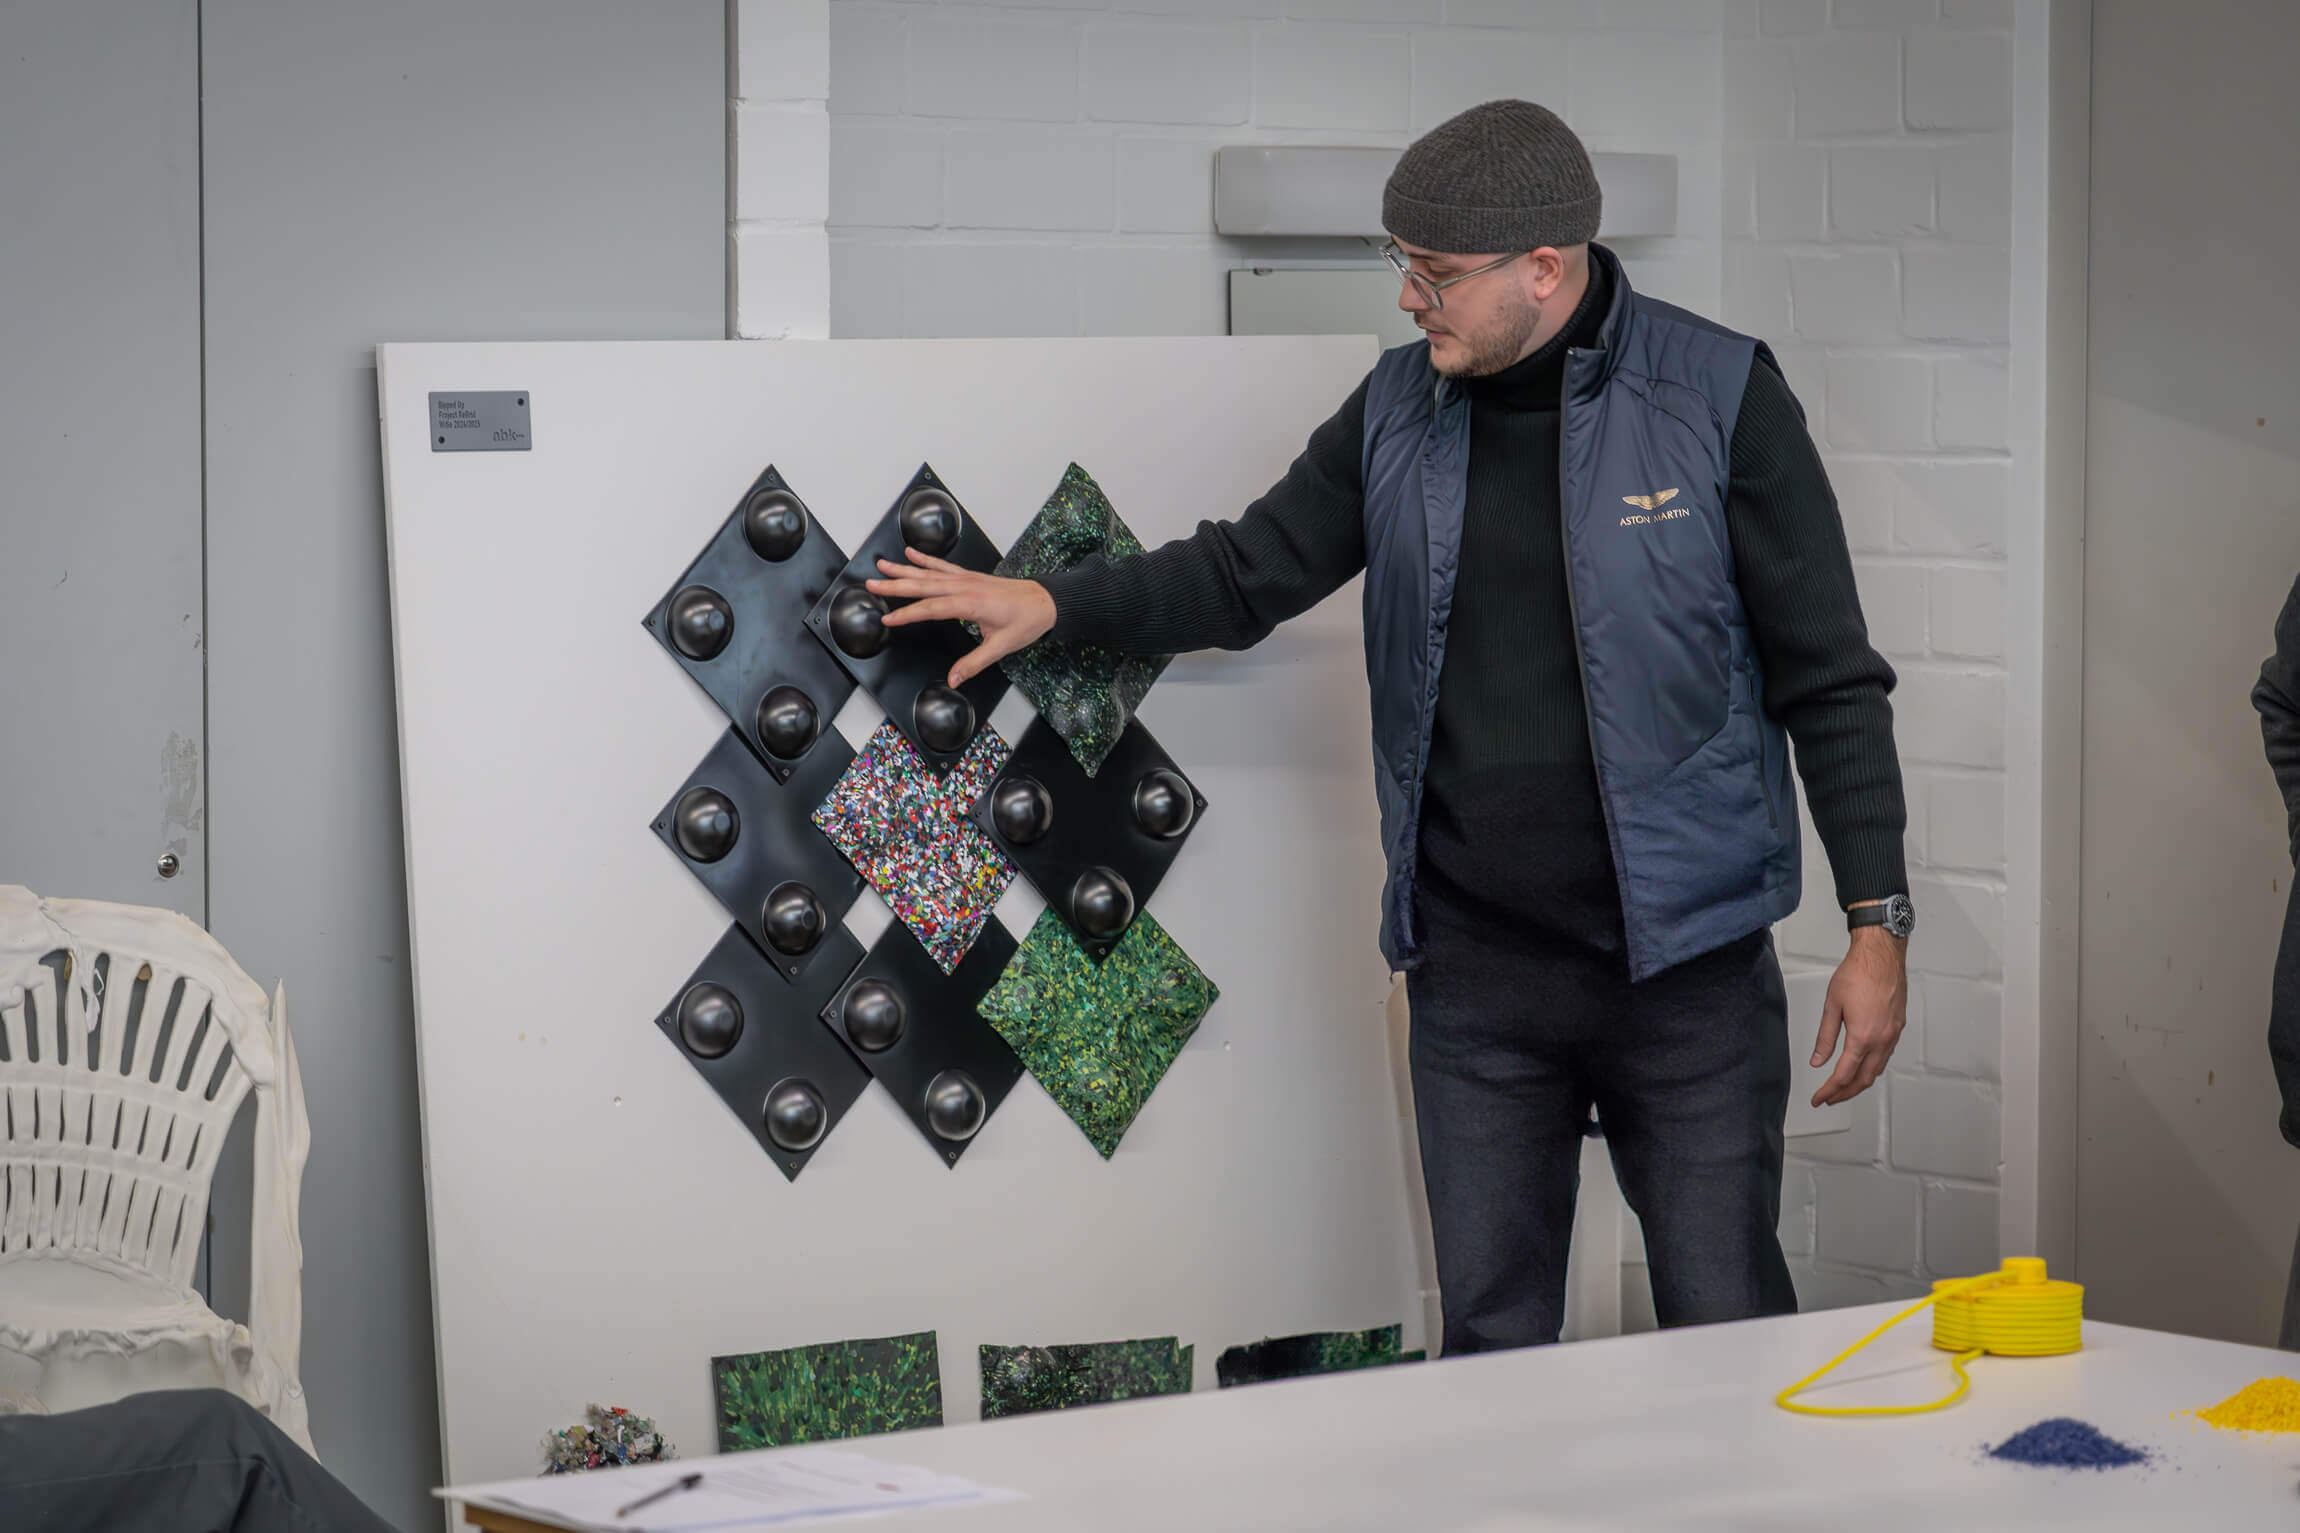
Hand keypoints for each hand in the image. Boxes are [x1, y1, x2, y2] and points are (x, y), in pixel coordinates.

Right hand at [866, 549, 1056, 687]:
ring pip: (929, 572)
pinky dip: (926, 559)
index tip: (887, 619)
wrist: (1046, 601)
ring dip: (904, 569)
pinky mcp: (970, 576)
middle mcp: (965, 587)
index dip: (906, 615)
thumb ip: (975, 663)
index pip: (930, 609)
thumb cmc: (1027, 621)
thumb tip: (954, 678)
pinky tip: (912, 553)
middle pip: (923, 585)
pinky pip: (943, 566)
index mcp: (970, 603)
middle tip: (871, 583)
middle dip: (895, 585)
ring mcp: (967, 579)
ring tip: (882, 565)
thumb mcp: (1001, 647)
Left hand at [1808, 924, 1907, 1107]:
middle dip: (1844, 1093)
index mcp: (1863, 1036)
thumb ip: (1825, 1037)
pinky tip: (1862, 1066)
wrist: (1881, 956)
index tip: (1818, 1099)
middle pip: (1863, 1079)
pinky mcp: (1898, 1027)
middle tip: (1828, 1098)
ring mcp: (1893, 1034)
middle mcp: (1882, 1039)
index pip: (1844, 1075)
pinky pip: (1885, 1056)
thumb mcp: (1832, 1006)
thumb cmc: (1858, 973)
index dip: (1829, 1091)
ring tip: (1842, 1087)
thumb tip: (1818, 1060)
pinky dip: (1872, 1068)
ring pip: (1877, 1070)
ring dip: (1859, 1083)